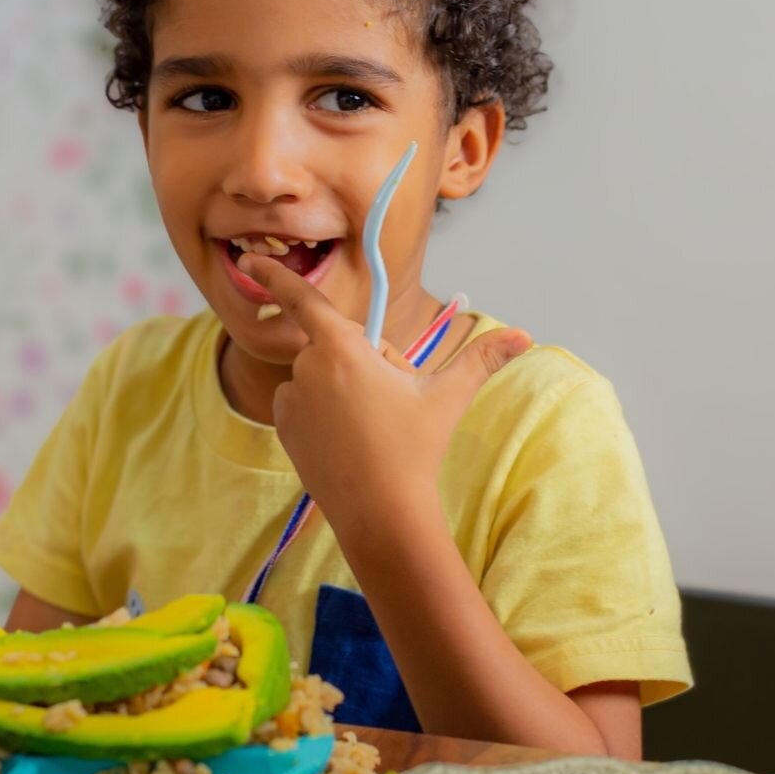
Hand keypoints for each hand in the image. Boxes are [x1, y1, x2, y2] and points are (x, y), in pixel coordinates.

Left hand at [238, 254, 531, 534]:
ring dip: (342, 387)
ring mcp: (291, 401)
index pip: (302, 300)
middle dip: (362, 360)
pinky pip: (304, 404)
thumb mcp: (447, 397)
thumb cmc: (414, 448)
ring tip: (370, 424)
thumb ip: (482, 359)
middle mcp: (306, 369)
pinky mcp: (285, 430)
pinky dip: (322, 412)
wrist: (381, 513)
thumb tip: (524, 336)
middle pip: (335, 345)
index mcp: (340, 348)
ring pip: (320, 377)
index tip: (249, 260)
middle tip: (390, 398)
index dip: (276, 277)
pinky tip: (348, 438)